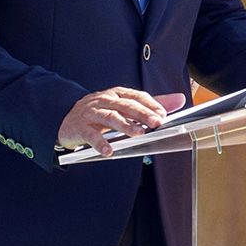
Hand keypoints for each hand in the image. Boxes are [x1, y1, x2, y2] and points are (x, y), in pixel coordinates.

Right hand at [58, 87, 183, 154]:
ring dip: (125, 126)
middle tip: (157, 123)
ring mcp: (91, 113)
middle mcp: (105, 101)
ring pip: (110, 117)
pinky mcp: (80, 127)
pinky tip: (109, 151)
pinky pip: (91, 135)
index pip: (136, 96)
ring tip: (138, 134)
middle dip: (142, 114)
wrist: (66, 118)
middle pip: (126, 106)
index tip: (163, 114)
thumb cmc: (99, 112)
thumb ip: (150, 104)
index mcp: (117, 94)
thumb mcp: (123, 105)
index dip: (150, 104)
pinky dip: (100, 143)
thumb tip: (179, 100)